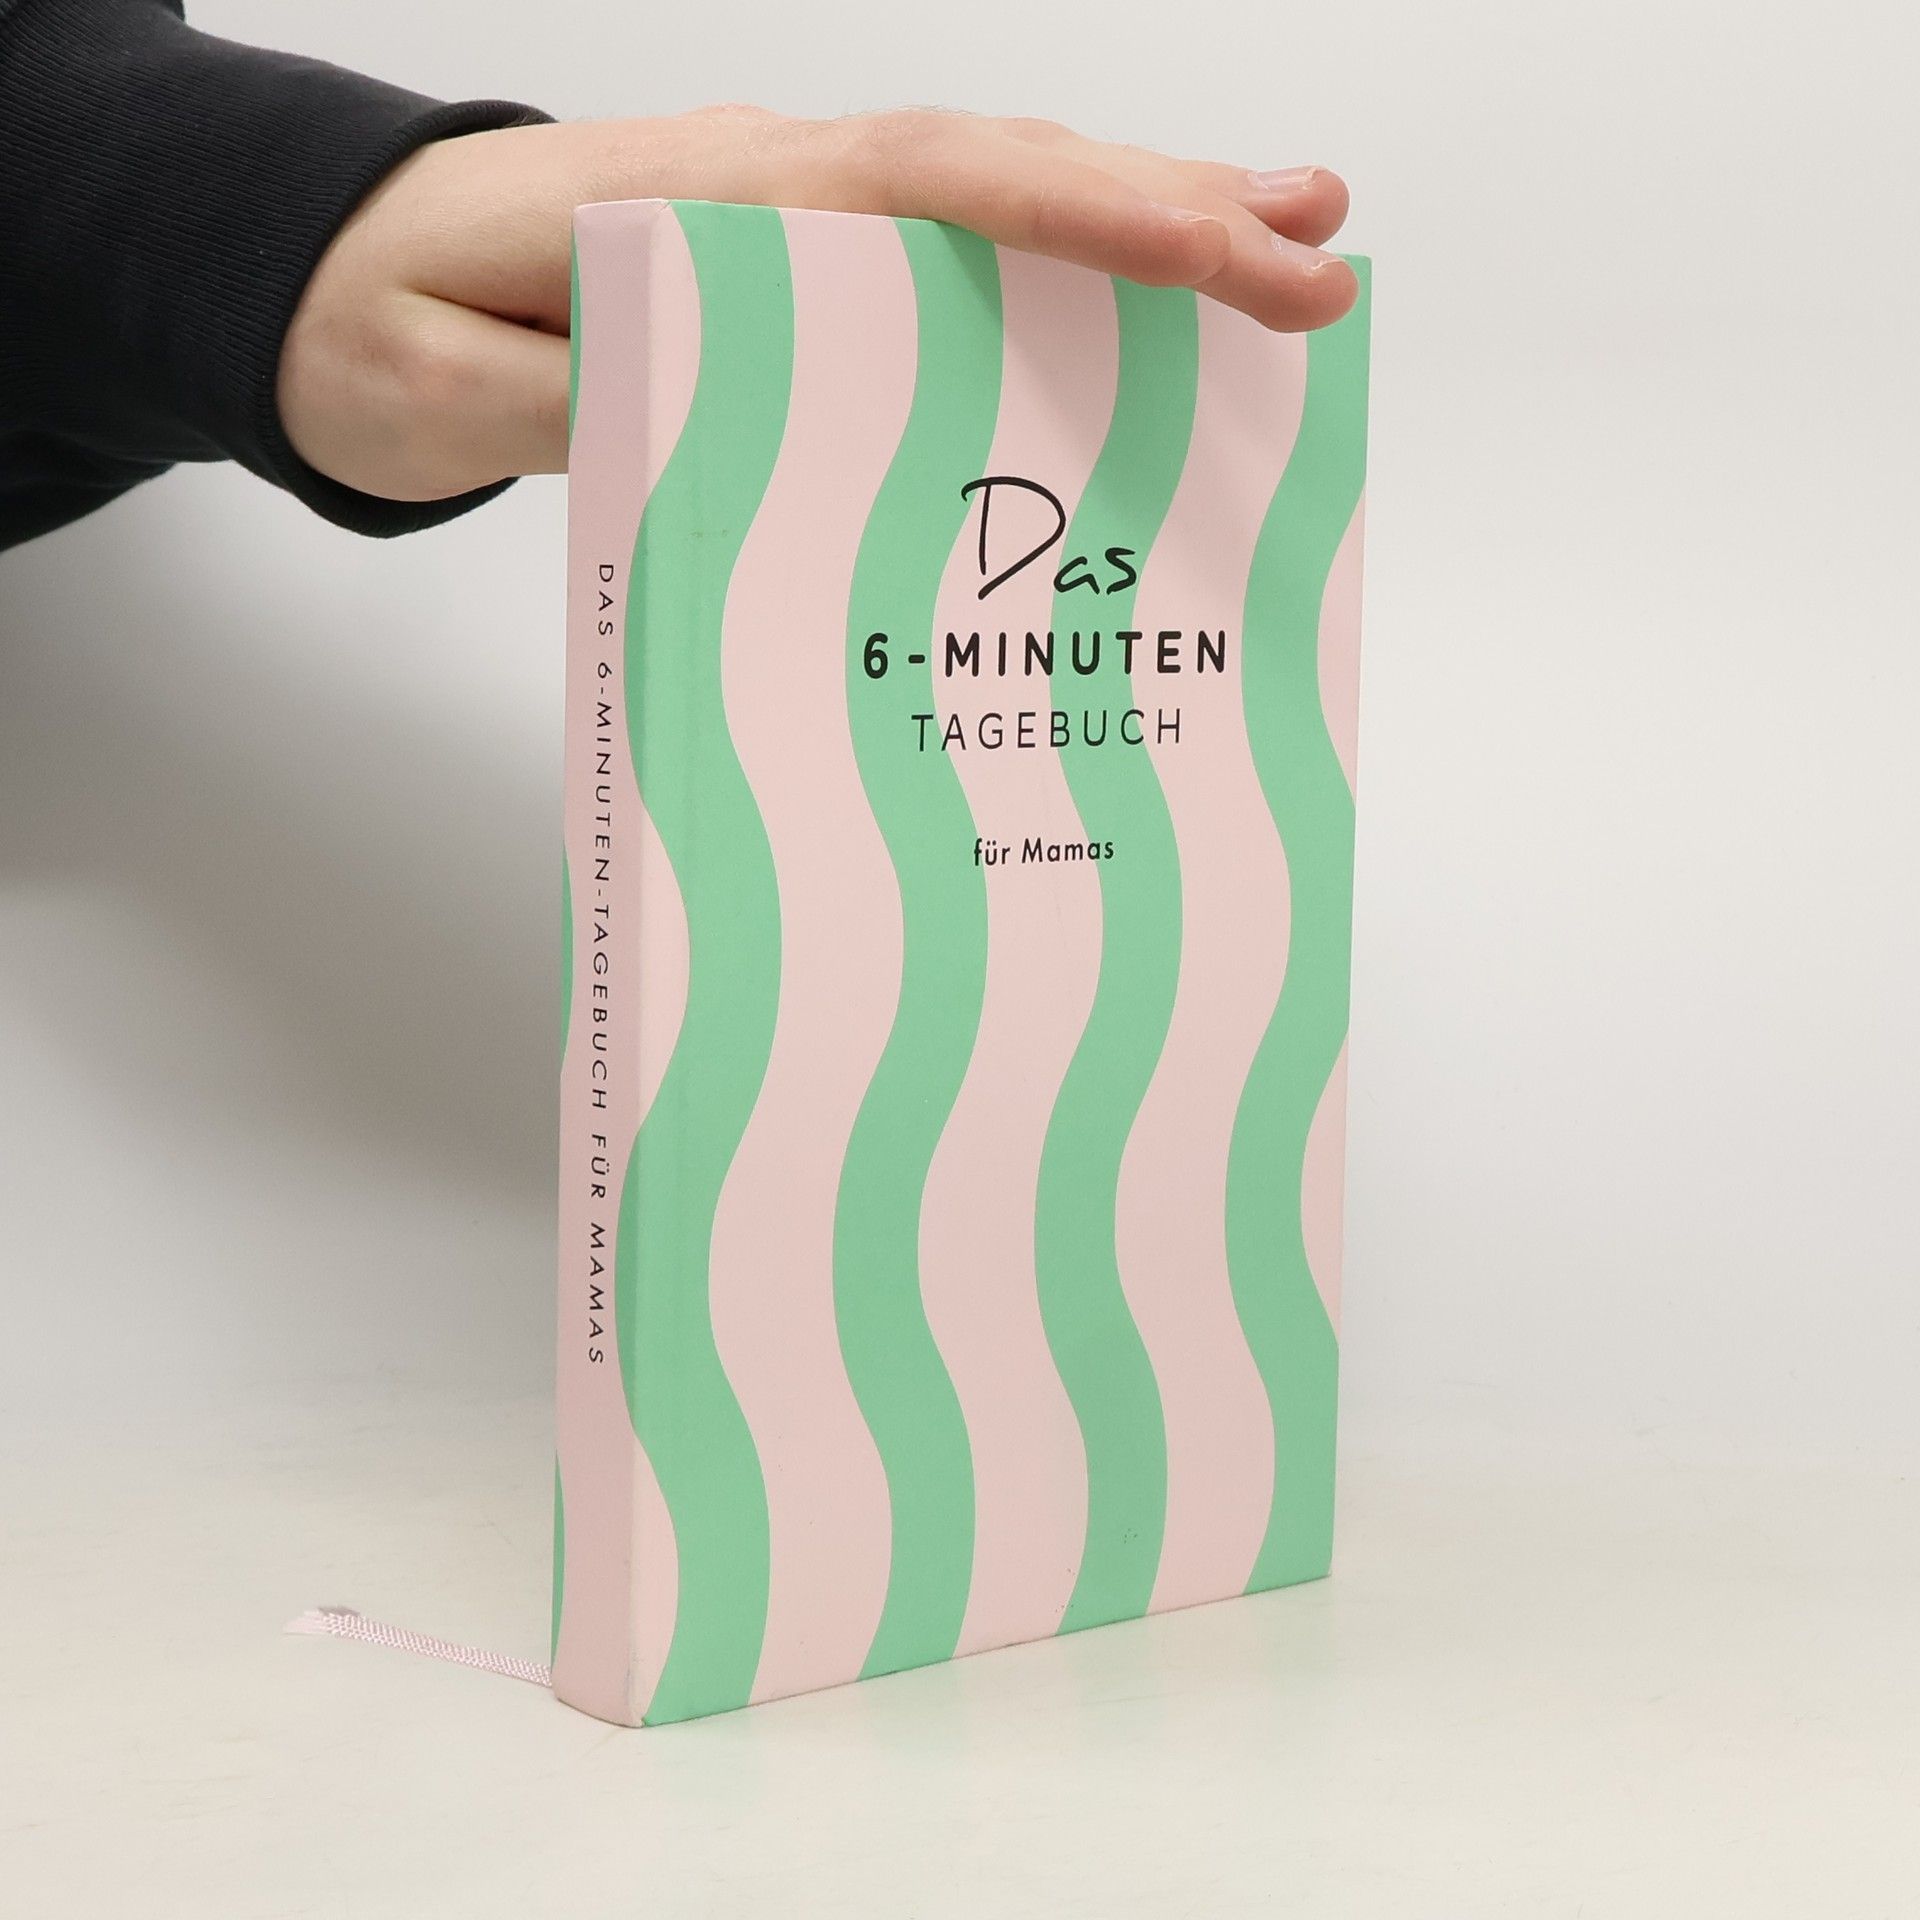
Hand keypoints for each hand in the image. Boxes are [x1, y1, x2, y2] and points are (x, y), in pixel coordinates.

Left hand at [278, 106, 1356, 503]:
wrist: (319, 271)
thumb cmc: (372, 320)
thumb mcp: (446, 384)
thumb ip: (585, 399)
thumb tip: (740, 417)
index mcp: (709, 206)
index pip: (938, 193)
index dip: (1096, 223)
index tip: (1233, 258)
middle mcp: (772, 189)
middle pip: (1003, 175)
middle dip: (1170, 212)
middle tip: (1322, 254)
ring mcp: (788, 217)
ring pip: (993, 201)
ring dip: (1140, 221)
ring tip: (1284, 249)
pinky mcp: (790, 262)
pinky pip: (947, 253)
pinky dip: (1054, 265)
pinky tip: (1130, 298)